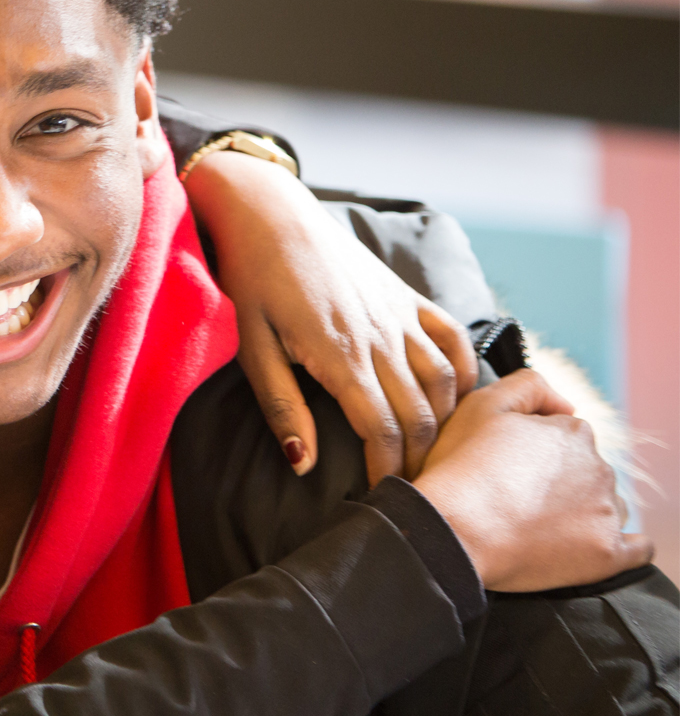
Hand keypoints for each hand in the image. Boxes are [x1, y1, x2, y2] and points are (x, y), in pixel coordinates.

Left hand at [183, 152, 475, 482]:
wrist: (271, 217)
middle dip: (419, 459)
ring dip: (444, 424)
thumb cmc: (253, 282)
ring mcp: (400, 314)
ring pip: (445, 381)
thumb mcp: (252, 348)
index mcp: (340, 354)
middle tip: (409, 489)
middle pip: (421, 414)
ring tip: (431, 456)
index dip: (386, 471)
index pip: (382, 429)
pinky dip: (463, 373)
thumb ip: (281, 407)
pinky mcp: (408, 296)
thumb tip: (303, 464)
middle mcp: (381, 336)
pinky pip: (452, 339)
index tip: (381, 498)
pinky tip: (457, 400)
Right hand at [413, 369, 651, 591]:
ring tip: (539, 525)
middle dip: (560, 480)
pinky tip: (592, 545)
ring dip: (584, 510)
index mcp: (573, 433)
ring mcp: (606, 513)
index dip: (535, 450)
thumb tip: (566, 403)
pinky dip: (623, 545)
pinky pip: (637, 549)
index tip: (508, 467)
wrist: (454, 532)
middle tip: (516, 497)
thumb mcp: (481, 404)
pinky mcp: (608, 554)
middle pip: (587, 471)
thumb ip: (527, 386)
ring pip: (607, 505)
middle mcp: (600, 469)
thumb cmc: (461, 468)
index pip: (566, 436)